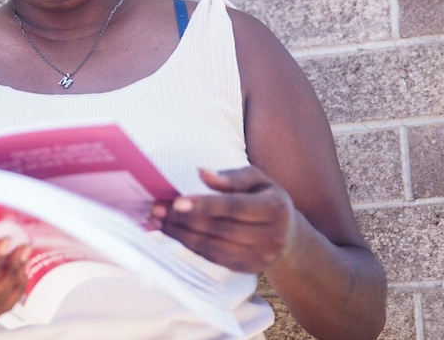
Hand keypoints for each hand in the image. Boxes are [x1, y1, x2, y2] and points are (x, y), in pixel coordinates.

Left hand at [149, 166, 297, 273]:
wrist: (287, 235)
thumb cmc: (265, 197)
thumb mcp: (256, 179)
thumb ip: (230, 177)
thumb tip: (202, 173)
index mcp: (274, 208)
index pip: (234, 207)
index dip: (204, 205)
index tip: (176, 202)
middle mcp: (271, 236)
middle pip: (219, 229)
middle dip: (183, 219)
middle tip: (156, 208)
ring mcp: (260, 257)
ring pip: (212, 247)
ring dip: (180, 234)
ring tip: (158, 220)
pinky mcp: (246, 269)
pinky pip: (212, 258)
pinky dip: (189, 245)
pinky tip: (173, 232)